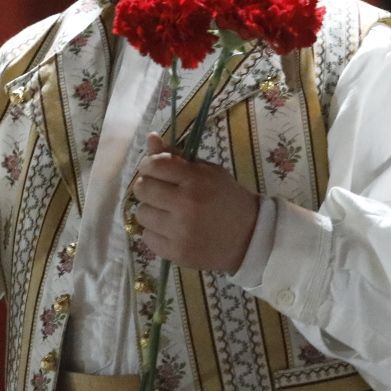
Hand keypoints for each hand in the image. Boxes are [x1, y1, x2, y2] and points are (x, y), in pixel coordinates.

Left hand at [129, 133, 258, 272]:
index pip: (153, 166)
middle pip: (142, 189)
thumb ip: (176, 155)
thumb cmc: (226, 198)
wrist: (249, 237)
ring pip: (141, 214)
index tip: (155, 170)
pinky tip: (171, 230)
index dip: (148, 165)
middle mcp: (185, 205)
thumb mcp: (207, 171)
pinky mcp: (177, 254)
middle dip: (147, 187)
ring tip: (167, 212)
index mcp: (195, 181)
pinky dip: (155, 233)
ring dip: (151, 211)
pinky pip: (147, 238)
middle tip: (160, 192)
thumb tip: (150, 137)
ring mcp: (180, 232)